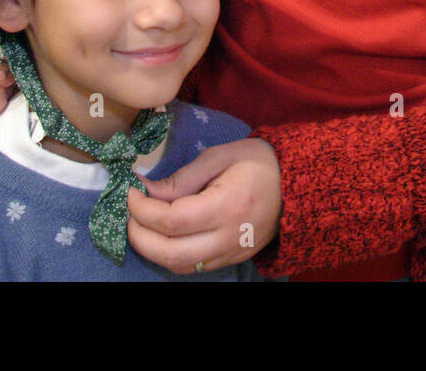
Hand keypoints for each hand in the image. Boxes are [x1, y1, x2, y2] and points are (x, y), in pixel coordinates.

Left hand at [127, 137, 281, 273]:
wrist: (296, 184)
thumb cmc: (258, 162)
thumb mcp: (219, 157)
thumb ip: (182, 178)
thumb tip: (146, 191)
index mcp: (226, 206)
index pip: (171, 221)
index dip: (142, 209)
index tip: (130, 192)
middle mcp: (228, 237)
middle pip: (170, 252)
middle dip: (138, 235)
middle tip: (129, 213)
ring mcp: (231, 253)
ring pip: (179, 266)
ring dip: (151, 250)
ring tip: (141, 225)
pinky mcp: (232, 259)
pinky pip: (193, 267)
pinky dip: (171, 255)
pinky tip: (163, 236)